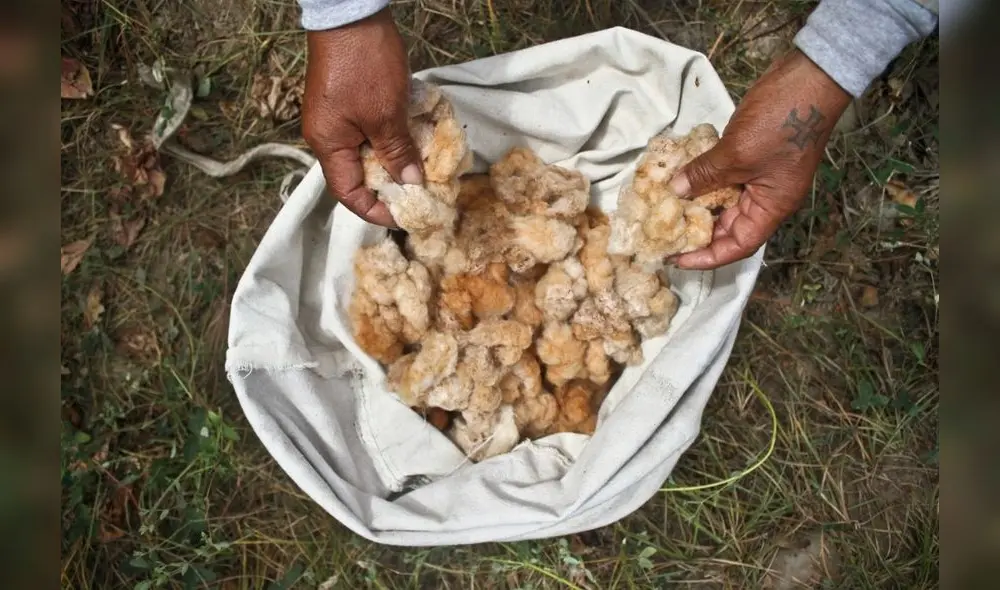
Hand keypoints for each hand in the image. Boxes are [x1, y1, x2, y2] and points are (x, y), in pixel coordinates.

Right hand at [302, 8, 421, 226]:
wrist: (350, 14)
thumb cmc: (365, 65)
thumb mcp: (386, 113)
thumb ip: (397, 152)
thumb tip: (410, 184)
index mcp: (329, 145)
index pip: (349, 194)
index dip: (377, 210)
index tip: (406, 216)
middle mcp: (327, 136)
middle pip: (358, 176)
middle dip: (389, 187)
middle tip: (421, 194)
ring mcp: (336, 118)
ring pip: (366, 153)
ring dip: (393, 162)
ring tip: (421, 169)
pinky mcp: (347, 102)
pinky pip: (368, 132)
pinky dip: (390, 140)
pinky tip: (413, 140)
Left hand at [668, 49, 851, 269]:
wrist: (809, 77)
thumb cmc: (781, 121)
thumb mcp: (736, 153)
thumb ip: (704, 175)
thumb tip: (674, 192)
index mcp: (771, 207)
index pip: (737, 246)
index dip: (706, 257)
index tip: (675, 259)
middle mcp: (767, 198)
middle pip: (729, 227)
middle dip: (696, 232)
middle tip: (661, 233)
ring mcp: (761, 177)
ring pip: (724, 201)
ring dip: (696, 204)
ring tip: (664, 208)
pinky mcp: (752, 157)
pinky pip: (725, 178)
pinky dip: (703, 179)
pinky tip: (679, 176)